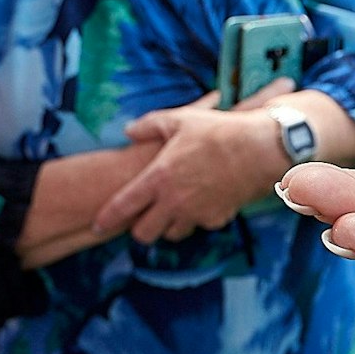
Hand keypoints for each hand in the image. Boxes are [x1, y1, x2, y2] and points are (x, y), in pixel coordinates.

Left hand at [93, 79, 292, 242]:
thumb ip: (149, 126)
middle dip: (141, 228)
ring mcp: (195, 213)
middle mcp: (173, 201)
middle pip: (144, 233)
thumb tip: (129, 131)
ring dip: (169, 224)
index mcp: (158, 177)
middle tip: (144, 217)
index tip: (96, 225)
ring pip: (172, 234)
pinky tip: (203, 200)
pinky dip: (197, 218)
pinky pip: (199, 225)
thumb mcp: (180, 119)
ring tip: (174, 208)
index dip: (106, 218)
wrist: (258, 148)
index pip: (123, 206)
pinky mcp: (215, 219)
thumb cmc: (218, 131)